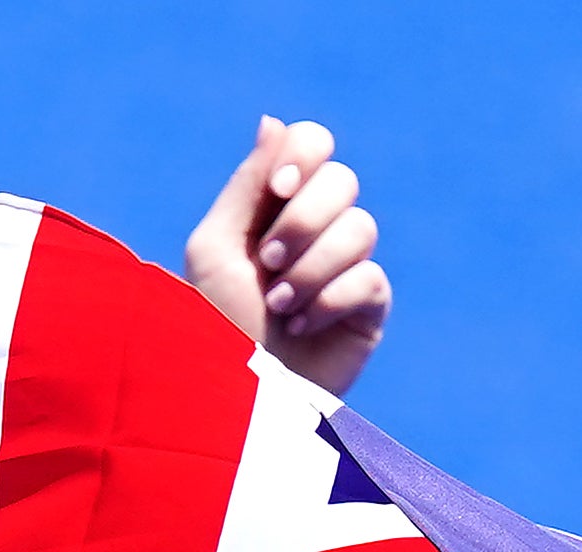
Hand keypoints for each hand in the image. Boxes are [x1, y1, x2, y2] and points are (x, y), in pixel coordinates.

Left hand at [184, 116, 390, 396]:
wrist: (231, 400)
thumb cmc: (210, 328)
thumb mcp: (215, 249)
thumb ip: (247, 185)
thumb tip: (273, 120)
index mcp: (272, 207)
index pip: (312, 144)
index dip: (304, 155)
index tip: (278, 186)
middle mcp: (312, 230)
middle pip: (342, 181)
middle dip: (302, 221)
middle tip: (267, 262)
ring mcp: (344, 267)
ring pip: (360, 228)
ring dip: (310, 269)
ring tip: (277, 308)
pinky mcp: (368, 307)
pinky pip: (370, 277)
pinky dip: (329, 301)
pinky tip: (300, 329)